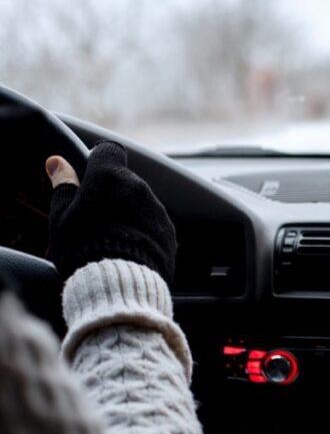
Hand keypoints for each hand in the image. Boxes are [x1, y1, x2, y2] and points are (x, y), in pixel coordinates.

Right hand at [46, 141, 176, 280]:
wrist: (119, 283)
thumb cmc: (82, 247)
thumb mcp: (62, 216)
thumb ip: (63, 186)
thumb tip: (57, 162)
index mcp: (110, 177)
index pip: (108, 151)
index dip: (98, 159)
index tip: (89, 173)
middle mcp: (139, 188)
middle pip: (125, 180)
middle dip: (111, 192)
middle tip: (94, 217)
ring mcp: (157, 210)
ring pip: (140, 202)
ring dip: (127, 212)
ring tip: (110, 238)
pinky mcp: (168, 232)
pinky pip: (153, 223)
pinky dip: (142, 230)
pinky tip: (127, 249)